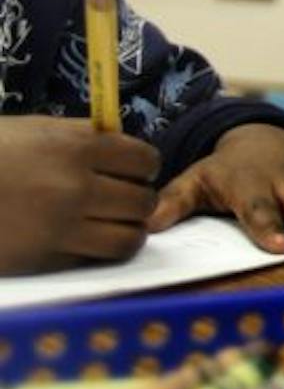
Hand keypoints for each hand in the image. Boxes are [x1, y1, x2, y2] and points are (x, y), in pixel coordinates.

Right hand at [0, 117, 159, 272]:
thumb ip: (83, 136)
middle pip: (143, 201)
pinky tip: (82, 240)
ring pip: (129, 238)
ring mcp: (61, 227)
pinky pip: (93, 259)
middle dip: (138, 199)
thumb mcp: (34, 130)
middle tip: (124, 199)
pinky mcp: (44, 258)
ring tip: (113, 225)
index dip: (143, 166)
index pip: (145, 161)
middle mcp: (77, 188)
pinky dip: (96, 252)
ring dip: (127, 231)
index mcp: (77, 148)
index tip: (134, 170)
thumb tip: (122, 145)